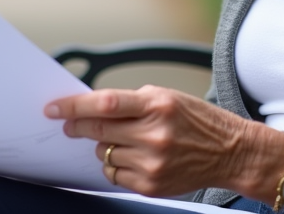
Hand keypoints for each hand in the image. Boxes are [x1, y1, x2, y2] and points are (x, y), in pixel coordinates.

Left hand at [44, 85, 256, 198]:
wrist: (229, 152)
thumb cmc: (196, 121)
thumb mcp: (166, 97)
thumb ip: (131, 102)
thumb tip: (91, 108)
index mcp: (157, 105)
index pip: (105, 103)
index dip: (74, 106)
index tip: (53, 108)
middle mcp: (154, 135)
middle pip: (98, 131)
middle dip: (78, 127)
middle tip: (70, 125)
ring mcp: (152, 163)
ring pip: (105, 155)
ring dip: (105, 147)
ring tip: (127, 141)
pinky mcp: (152, 185)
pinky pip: (116, 175)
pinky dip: (117, 166)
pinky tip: (135, 158)